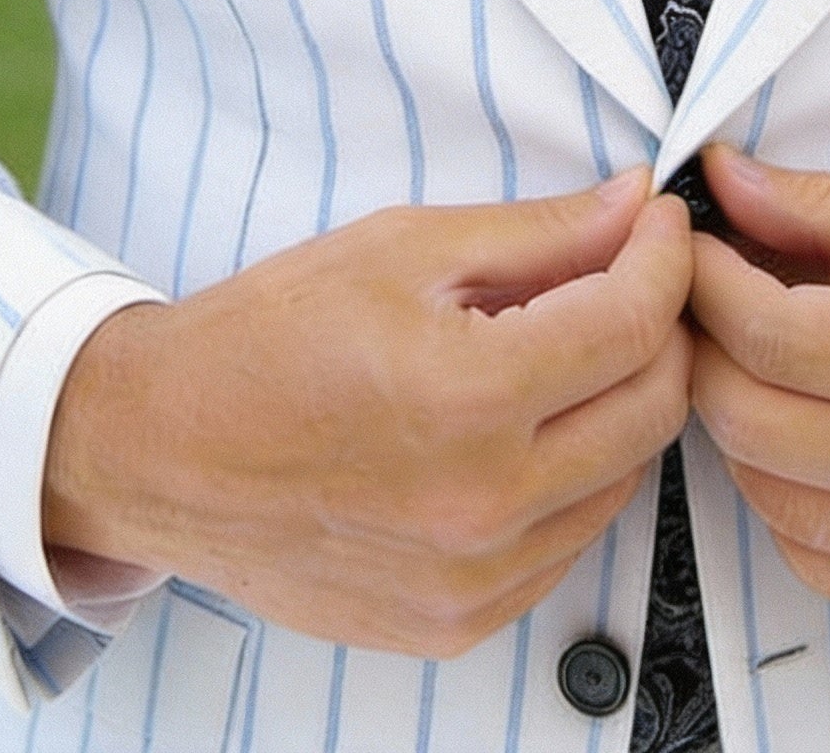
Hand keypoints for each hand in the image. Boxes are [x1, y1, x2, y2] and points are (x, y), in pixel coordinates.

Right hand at [44, 172, 692, 657]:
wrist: (164, 449)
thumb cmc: (266, 340)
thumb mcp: (402, 249)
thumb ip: (537, 233)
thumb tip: (631, 208)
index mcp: (468, 396)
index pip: (634, 322)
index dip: (664, 257)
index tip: (658, 225)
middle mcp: (483, 503)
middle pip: (654, 407)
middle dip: (661, 326)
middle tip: (627, 277)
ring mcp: (474, 578)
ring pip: (624, 479)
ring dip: (620, 403)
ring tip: (562, 350)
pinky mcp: (459, 621)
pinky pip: (568, 543)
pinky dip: (571, 478)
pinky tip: (521, 428)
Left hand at [687, 147, 829, 637]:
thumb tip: (724, 182)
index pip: (768, 335)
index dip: (705, 282)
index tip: (689, 246)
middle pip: (751, 423)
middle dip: (703, 350)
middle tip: (702, 302)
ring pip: (774, 503)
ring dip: (737, 429)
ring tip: (750, 367)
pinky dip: (791, 509)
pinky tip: (802, 448)